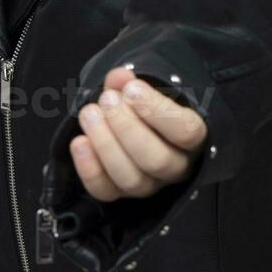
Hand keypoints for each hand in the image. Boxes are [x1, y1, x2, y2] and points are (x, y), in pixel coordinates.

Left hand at [69, 66, 208, 202]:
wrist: (129, 121)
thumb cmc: (144, 104)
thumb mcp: (142, 88)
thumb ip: (131, 82)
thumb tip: (119, 77)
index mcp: (192, 138)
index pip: (186, 131)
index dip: (158, 111)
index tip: (132, 89)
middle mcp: (176, 166)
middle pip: (157, 160)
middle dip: (126, 127)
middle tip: (107, 99)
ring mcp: (150, 185)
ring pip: (131, 178)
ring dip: (105, 144)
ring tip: (89, 113)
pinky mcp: (121, 194)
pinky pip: (106, 192)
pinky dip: (89, 169)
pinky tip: (79, 141)